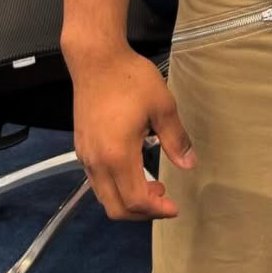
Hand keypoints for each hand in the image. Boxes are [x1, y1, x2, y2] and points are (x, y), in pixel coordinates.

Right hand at [68, 45, 194, 219]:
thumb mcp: (162, 106)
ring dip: (128, 200)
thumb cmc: (131, 79)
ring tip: (152, 185)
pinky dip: (116, 187)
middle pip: (115, 207)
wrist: (96, 60)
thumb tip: (189, 164)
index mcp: (117, 156)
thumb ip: (176, 139)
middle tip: (164, 200)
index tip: (174, 207)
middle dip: (142, 212)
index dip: (157, 210)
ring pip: (103, 196)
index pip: (135, 200)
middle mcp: (96, 162)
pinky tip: (133, 170)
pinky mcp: (82, 147)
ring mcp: (85, 156)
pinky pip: (96, 180)